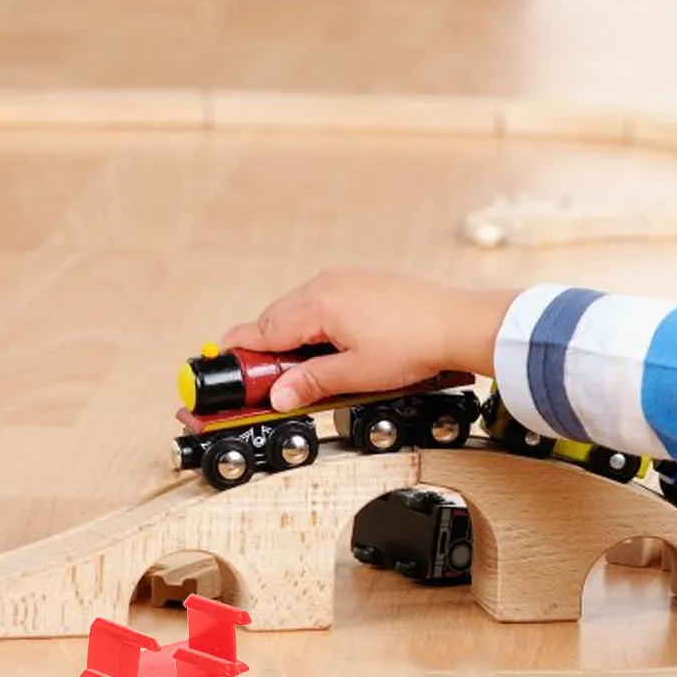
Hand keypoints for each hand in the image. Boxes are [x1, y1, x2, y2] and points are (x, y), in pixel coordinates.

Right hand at [220, 267, 515, 412]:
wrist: (458, 324)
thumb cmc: (414, 344)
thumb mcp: (354, 375)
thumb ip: (309, 384)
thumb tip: (277, 396)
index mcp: (318, 303)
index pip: (261, 331)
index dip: (237, 354)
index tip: (218, 369)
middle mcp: (326, 283)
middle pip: (275, 320)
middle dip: (262, 351)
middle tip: (255, 384)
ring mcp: (344, 279)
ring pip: (298, 313)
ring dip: (289, 341)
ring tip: (294, 374)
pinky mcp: (360, 283)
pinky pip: (321, 305)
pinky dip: (312, 328)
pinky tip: (324, 351)